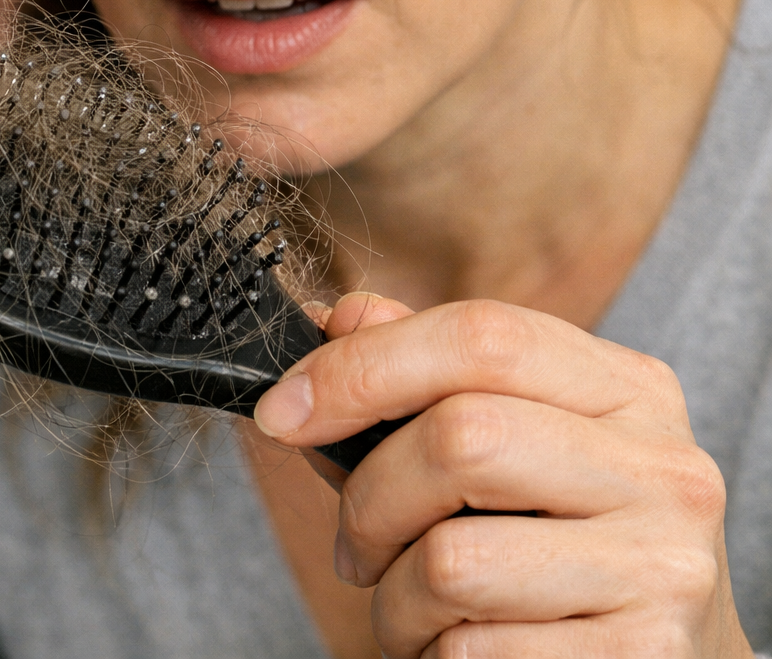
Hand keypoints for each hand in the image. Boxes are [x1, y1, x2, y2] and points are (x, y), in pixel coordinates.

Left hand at [254, 295, 753, 656]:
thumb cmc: (569, 543)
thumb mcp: (522, 440)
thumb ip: (431, 375)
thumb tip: (340, 320)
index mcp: (629, 387)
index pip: (482, 334)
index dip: (363, 366)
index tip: (284, 410)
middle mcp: (660, 466)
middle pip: (459, 437)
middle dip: (369, 497)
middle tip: (357, 543)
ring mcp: (660, 566)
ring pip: (453, 559)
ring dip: (395, 598)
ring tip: (412, 609)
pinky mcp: (641, 657)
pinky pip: (475, 652)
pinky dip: (436, 657)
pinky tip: (459, 650)